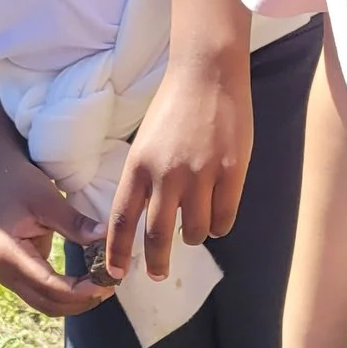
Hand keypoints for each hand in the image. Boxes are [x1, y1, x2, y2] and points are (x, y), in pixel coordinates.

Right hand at [0, 149, 113, 317]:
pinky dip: (68, 294)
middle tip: (112, 284)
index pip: (50, 286)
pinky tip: (89, 281)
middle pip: (49, 303)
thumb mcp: (48, 199)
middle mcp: (5, 272)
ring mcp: (10, 276)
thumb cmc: (22, 184)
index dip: (81, 291)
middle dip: (82, 300)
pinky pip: (45, 294)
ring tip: (104, 284)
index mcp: (9, 255)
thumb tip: (105, 239)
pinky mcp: (18, 274)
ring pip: (47, 305)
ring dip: (77, 301)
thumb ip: (74, 223)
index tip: (108, 282)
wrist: (1, 177)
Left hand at [103, 45, 251, 281]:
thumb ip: (145, 180)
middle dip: (157, 263)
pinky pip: (225, 218)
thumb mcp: (145, 143)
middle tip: (158, 273)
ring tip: (193, 228)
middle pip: (158, 236)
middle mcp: (166, 175)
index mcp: (138, 166)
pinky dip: (220, 225)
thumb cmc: (173, 107)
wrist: (208, 74)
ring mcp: (201, 175)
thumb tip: (146, 220)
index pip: (121, 220)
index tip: (116, 273)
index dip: (117, 252)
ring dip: (193, 237)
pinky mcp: (231, 172)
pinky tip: (217, 216)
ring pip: (196, 232)